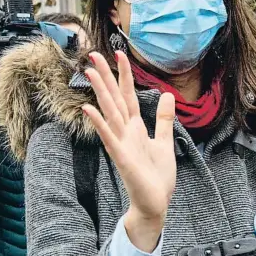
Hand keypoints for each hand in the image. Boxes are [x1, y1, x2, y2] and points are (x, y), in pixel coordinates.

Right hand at [82, 51, 175, 252]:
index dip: (124, 74)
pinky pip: (109, 137)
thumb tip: (167, 95)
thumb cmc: (157, 175)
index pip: (128, 95)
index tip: (119, 53)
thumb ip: (164, 119)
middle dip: (105, 76)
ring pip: (110, 112)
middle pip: (114, 98)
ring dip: (100, 92)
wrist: (155, 202)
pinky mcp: (122, 158)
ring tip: (90, 72)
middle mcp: (125, 131)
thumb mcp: (164, 141)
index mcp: (135, 126)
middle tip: (93, 54)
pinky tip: (88, 109)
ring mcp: (121, 143)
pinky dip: (100, 123)